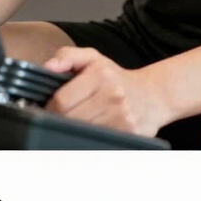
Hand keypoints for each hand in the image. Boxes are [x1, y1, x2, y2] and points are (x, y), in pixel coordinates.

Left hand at [43, 47, 170, 136]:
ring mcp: (124, 118)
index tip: (50, 108)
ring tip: (77, 124)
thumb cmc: (115, 78)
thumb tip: (48, 67)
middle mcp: (114, 96)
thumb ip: (66, 56)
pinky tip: (91, 133)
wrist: (153, 95)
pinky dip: (89, 140)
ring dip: (74, 132)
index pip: (62, 101)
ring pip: (82, 134)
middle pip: (70, 120)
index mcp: (101, 75)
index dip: (50, 107)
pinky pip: (98, 143)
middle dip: (59, 121)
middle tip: (60, 118)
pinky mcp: (130, 136)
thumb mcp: (92, 58)